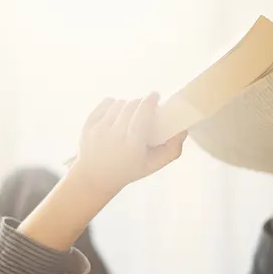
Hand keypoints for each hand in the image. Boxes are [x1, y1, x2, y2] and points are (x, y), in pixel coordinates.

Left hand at [72, 93, 187, 193]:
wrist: (95, 177)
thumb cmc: (128, 170)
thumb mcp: (153, 165)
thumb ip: (171, 150)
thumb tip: (183, 130)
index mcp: (132, 145)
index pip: (142, 113)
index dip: (150, 100)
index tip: (155, 96)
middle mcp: (114, 135)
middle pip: (132, 105)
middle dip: (140, 103)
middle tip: (145, 109)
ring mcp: (99, 129)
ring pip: (119, 103)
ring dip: (127, 105)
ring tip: (130, 114)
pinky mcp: (89, 124)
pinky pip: (106, 103)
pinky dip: (114, 104)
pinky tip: (117, 113)